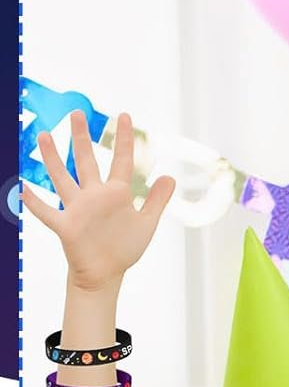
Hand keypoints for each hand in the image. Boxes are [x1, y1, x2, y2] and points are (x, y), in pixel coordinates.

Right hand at [20, 111, 173, 292]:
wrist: (106, 273)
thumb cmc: (124, 247)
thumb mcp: (146, 223)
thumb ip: (157, 200)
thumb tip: (169, 177)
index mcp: (116, 194)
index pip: (121, 162)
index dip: (125, 140)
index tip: (125, 116)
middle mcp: (94, 196)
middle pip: (87, 162)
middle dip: (82, 138)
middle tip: (77, 113)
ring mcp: (78, 209)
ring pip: (63, 178)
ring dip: (53, 159)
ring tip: (44, 135)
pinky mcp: (66, 226)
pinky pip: (46, 212)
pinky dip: (34, 202)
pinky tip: (21, 188)